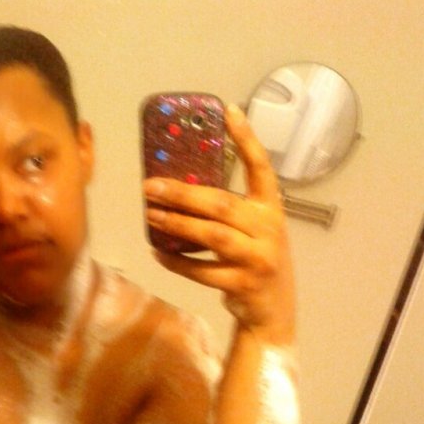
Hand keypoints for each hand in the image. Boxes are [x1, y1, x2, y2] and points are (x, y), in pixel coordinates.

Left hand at [143, 105, 293, 344]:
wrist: (273, 312)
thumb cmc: (256, 262)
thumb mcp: (256, 232)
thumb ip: (233, 212)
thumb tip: (181, 189)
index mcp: (271, 209)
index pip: (262, 168)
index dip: (247, 139)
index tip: (229, 111)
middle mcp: (268, 230)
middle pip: (222, 205)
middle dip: (183, 194)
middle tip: (151, 186)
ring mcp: (256, 259)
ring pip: (211, 236)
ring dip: (177, 225)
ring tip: (150, 215)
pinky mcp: (241, 284)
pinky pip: (202, 271)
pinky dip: (177, 262)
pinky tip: (158, 253)